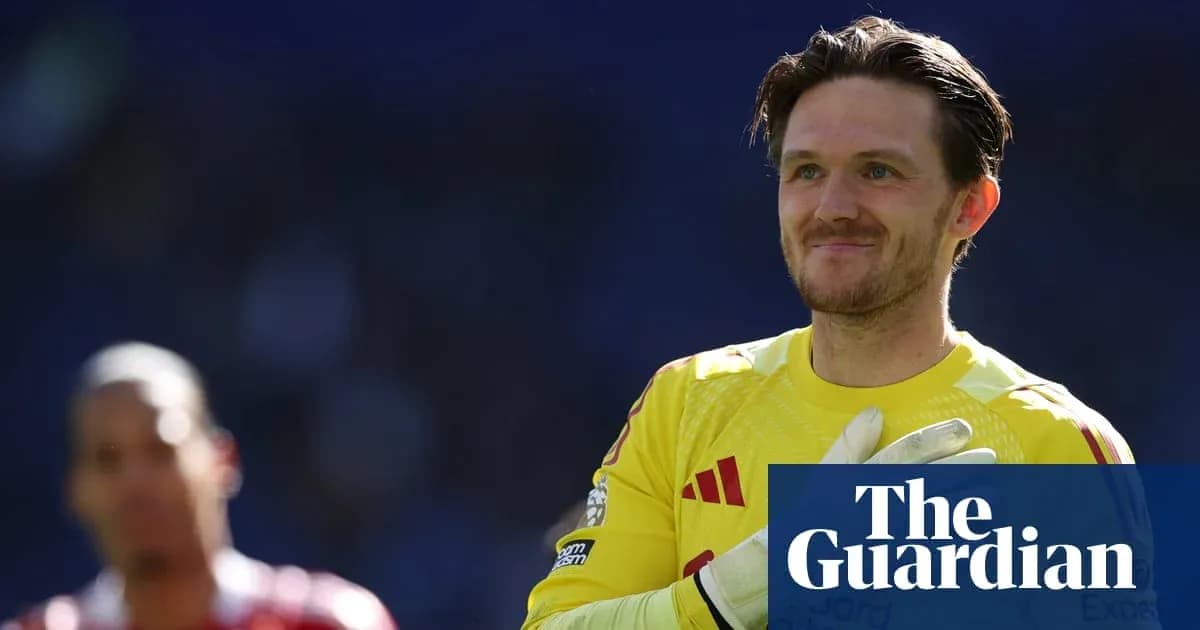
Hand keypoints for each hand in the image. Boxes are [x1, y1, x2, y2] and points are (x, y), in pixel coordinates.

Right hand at [695, 407, 994, 629]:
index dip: (934, 440)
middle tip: (992, 457)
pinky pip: (923, 560)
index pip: (902, 457)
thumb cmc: (801, 521)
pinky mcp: (883, 570)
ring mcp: (878, 542)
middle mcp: (869, 511)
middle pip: (924, 486)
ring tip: (994, 493)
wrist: (776, 573)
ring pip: (931, 521)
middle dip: (961, 471)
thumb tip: (874, 411)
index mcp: (855, 485)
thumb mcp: (821, 478)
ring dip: (964, 506)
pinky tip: (973, 542)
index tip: (964, 428)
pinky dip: (950, 550)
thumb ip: (849, 446)